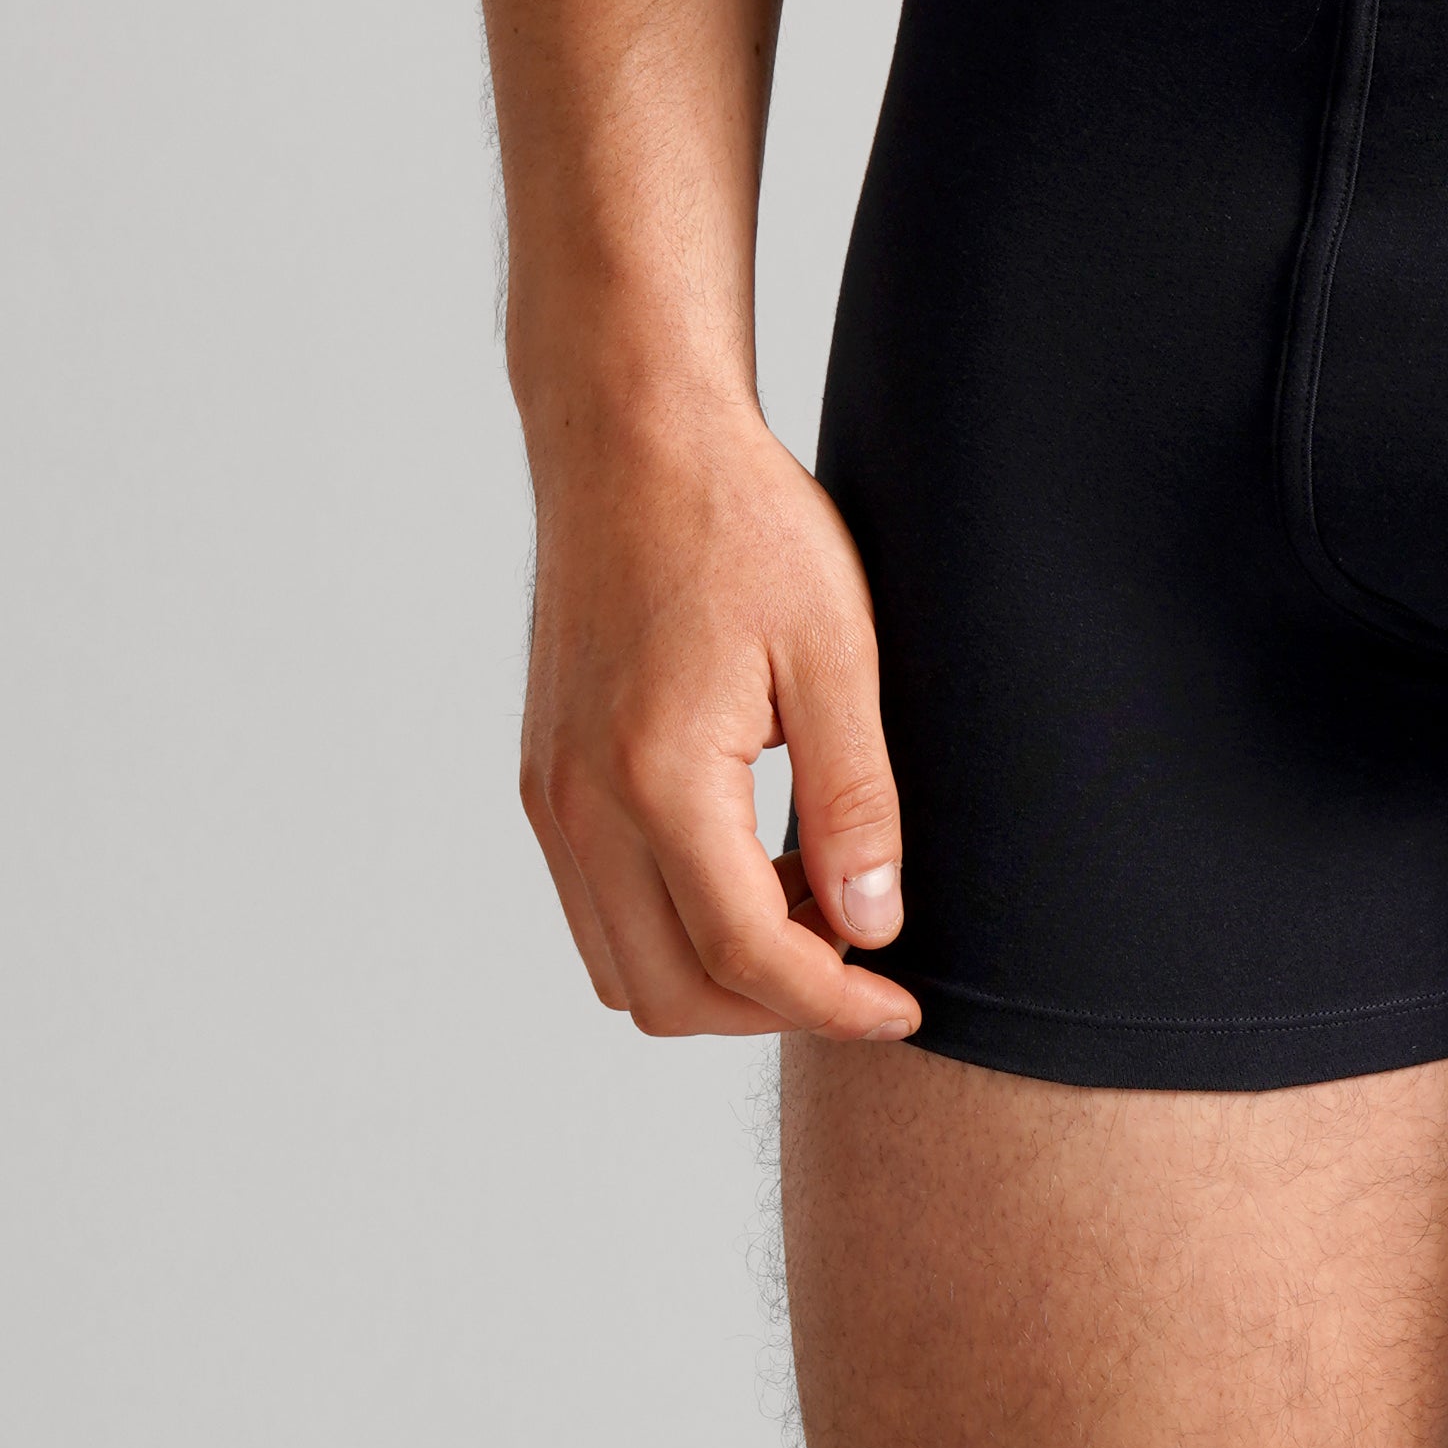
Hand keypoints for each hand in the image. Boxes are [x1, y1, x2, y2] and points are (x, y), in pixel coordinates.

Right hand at [517, 393, 923, 1041]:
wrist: (633, 440)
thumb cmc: (740, 522)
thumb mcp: (834, 647)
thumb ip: (855, 797)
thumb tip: (875, 926)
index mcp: (657, 777)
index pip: (746, 955)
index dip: (835, 1001)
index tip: (902, 1001)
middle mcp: (581, 807)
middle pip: (670, 994)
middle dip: (775, 1007)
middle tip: (865, 961)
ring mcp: (551, 797)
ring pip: (622, 968)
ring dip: (719, 975)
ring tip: (815, 909)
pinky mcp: (544, 778)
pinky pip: (597, 910)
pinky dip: (671, 928)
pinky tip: (751, 867)